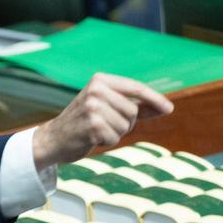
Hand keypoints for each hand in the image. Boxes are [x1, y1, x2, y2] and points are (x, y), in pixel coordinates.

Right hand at [32, 73, 172, 169]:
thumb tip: (166, 107)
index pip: (136, 88)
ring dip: (115, 133)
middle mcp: (96, 90)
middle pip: (133, 110)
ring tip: (97, 130)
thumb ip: (136, 106)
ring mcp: (93, 107)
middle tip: (104, 124)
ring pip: (126, 125)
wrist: (54, 138)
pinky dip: (107, 142)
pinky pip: (115, 138)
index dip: (154, 99)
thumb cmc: (84, 122)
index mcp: (100, 80)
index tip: (169, 109)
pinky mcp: (92, 125)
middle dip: (126, 122)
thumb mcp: (108, 106)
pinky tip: (92, 138)